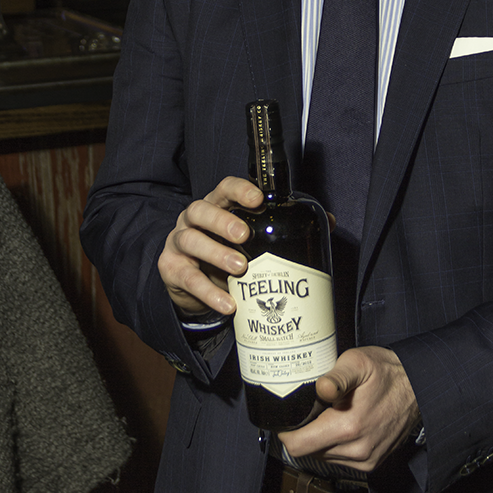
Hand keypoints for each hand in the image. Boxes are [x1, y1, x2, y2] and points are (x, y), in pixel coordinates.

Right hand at [158, 175, 262, 316]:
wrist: (193, 285)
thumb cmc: (223, 251)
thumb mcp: (244, 239)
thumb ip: (270, 231)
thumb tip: (322, 227)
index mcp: (214, 205)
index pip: (223, 189)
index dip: (239, 190)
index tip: (258, 199)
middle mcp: (192, 219)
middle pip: (201, 210)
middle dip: (222, 221)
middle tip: (244, 235)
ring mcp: (178, 242)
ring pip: (191, 240)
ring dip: (216, 253)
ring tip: (240, 268)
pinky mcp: (171, 269)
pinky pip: (188, 278)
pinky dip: (209, 292)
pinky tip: (227, 303)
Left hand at [278, 346, 419, 472]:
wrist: (418, 386)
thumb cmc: (386, 371)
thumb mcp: (358, 362)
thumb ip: (336, 377)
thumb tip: (320, 389)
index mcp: (348, 427)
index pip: (298, 446)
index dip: (286, 432)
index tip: (287, 416)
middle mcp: (356, 449)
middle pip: (309, 451)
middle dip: (304, 432)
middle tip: (310, 408)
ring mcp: (365, 459)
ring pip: (324, 456)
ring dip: (320, 438)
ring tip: (329, 413)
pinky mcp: (372, 462)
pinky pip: (340, 459)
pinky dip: (335, 444)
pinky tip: (342, 422)